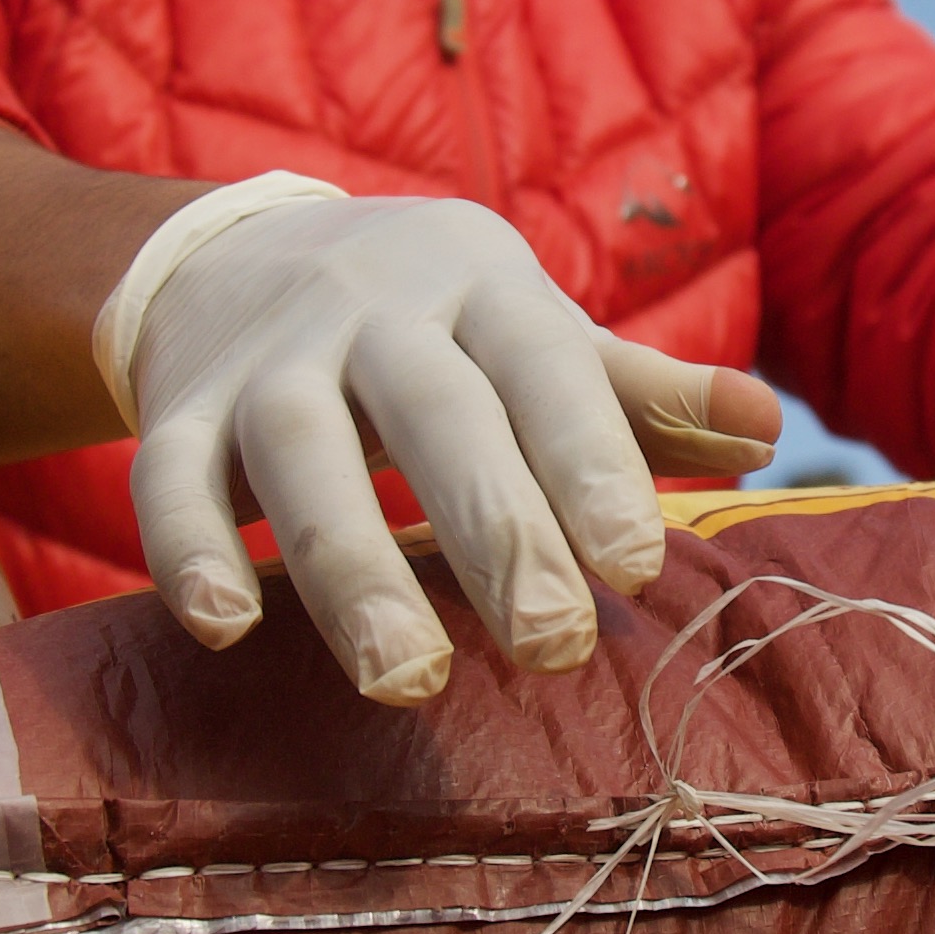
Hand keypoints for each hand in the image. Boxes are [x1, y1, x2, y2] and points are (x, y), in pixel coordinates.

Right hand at [106, 183, 773, 701]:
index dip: (593, 462)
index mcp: (482, 286)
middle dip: (496, 529)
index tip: (638, 567)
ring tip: (408, 681)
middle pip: (433, 413)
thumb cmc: (432, 322)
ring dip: (351, 567)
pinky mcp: (176, 410)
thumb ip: (640, 394)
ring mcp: (266, 361)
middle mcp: (370, 312)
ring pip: (299, 453)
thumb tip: (768, 432)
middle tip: (554, 646)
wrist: (236, 252)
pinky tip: (225, 627)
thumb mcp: (534, 330)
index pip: (546, 367)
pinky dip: (186, 548)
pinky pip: (166, 476)